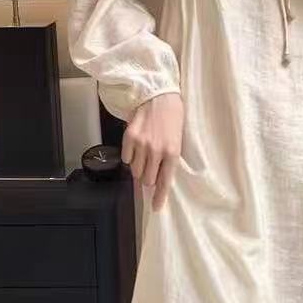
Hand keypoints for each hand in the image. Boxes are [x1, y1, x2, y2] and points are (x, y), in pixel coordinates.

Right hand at [122, 91, 183, 211]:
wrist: (159, 95)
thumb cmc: (172, 117)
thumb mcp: (177, 140)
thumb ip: (168, 160)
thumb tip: (156, 180)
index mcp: (172, 153)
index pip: (164, 182)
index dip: (159, 197)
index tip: (155, 208)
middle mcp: (157, 151)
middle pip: (146, 179)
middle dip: (147, 178)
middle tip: (150, 169)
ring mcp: (142, 145)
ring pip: (135, 170)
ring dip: (138, 167)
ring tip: (143, 155)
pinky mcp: (129, 137)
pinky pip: (125, 158)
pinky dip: (129, 157)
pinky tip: (136, 147)